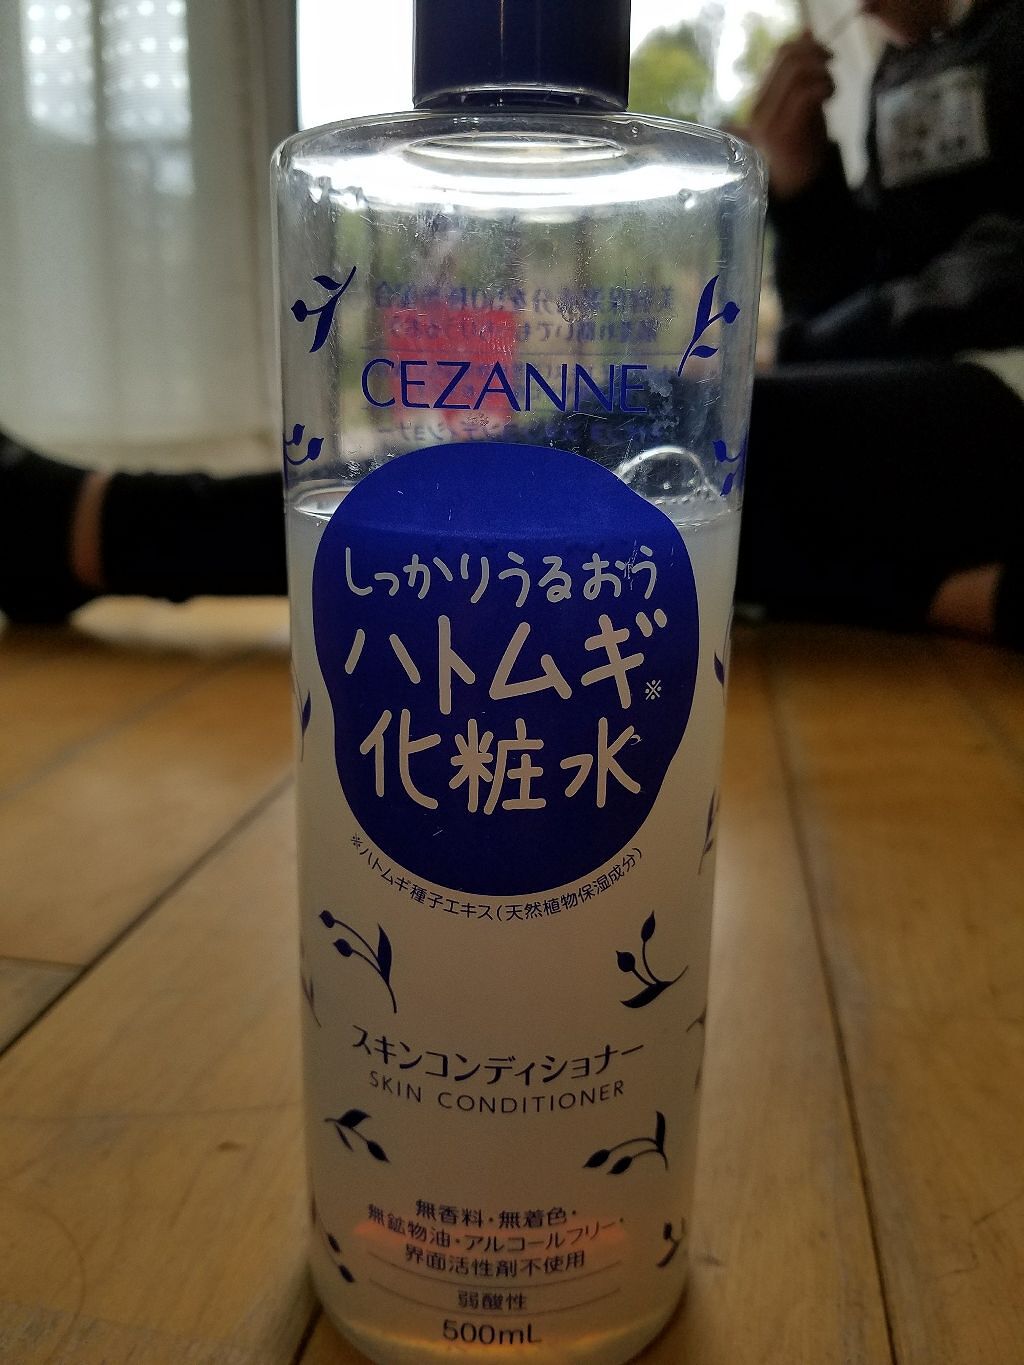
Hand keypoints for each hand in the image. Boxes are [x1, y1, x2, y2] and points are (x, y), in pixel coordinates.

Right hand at [747, 31, 834, 199]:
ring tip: (830, 89)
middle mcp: (758, 109)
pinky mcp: (782, 132)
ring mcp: (767, 122)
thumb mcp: (802, 103)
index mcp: (760, 100)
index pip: (780, 54)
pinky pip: (804, 92)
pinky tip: (829, 98)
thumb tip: (807, 32)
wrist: (799, 191)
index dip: (808, 45)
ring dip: (822, 73)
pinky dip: (823, 87)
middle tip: (832, 68)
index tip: (826, 58)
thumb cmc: (801, 149)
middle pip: (789, 57)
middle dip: (818, 54)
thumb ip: (802, 70)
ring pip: (798, 71)